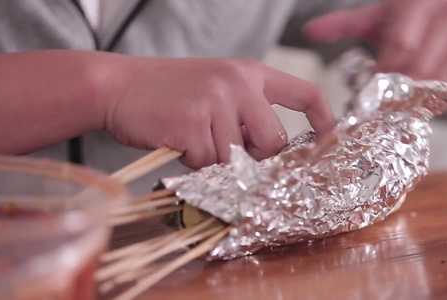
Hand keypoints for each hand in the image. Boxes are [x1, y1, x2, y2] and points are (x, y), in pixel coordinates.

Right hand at [105, 57, 335, 168]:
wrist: (118, 86)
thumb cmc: (169, 91)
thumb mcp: (217, 89)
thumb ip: (247, 113)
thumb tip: (268, 152)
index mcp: (250, 73)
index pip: (304, 93)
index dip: (324, 118)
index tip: (328, 138)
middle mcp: (238, 84)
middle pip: (274, 141)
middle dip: (254, 155)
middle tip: (226, 147)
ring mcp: (215, 102)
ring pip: (235, 157)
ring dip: (214, 158)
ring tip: (191, 136)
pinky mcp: (192, 124)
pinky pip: (206, 163)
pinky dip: (192, 161)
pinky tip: (177, 139)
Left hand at [304, 0, 446, 108]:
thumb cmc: (413, 20)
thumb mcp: (379, 17)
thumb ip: (343, 24)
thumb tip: (309, 31)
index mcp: (421, 3)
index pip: (401, 46)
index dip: (383, 74)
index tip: (368, 91)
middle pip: (418, 69)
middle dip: (395, 94)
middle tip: (377, 110)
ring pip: (436, 85)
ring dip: (413, 103)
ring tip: (394, 109)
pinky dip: (433, 105)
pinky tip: (419, 104)